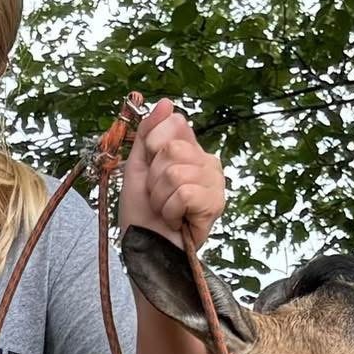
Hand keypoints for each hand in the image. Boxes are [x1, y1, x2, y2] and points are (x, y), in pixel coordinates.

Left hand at [121, 98, 225, 250]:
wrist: (146, 251)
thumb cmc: (142, 215)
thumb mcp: (136, 168)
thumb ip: (147, 134)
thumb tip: (166, 101)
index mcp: (189, 149)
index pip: (174, 122)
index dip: (152, 147)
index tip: (150, 172)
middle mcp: (206, 161)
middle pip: (172, 148)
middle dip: (153, 178)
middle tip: (158, 198)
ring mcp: (214, 181)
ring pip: (175, 172)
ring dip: (160, 198)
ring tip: (165, 211)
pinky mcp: (216, 203)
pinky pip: (184, 193)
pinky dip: (170, 211)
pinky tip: (176, 221)